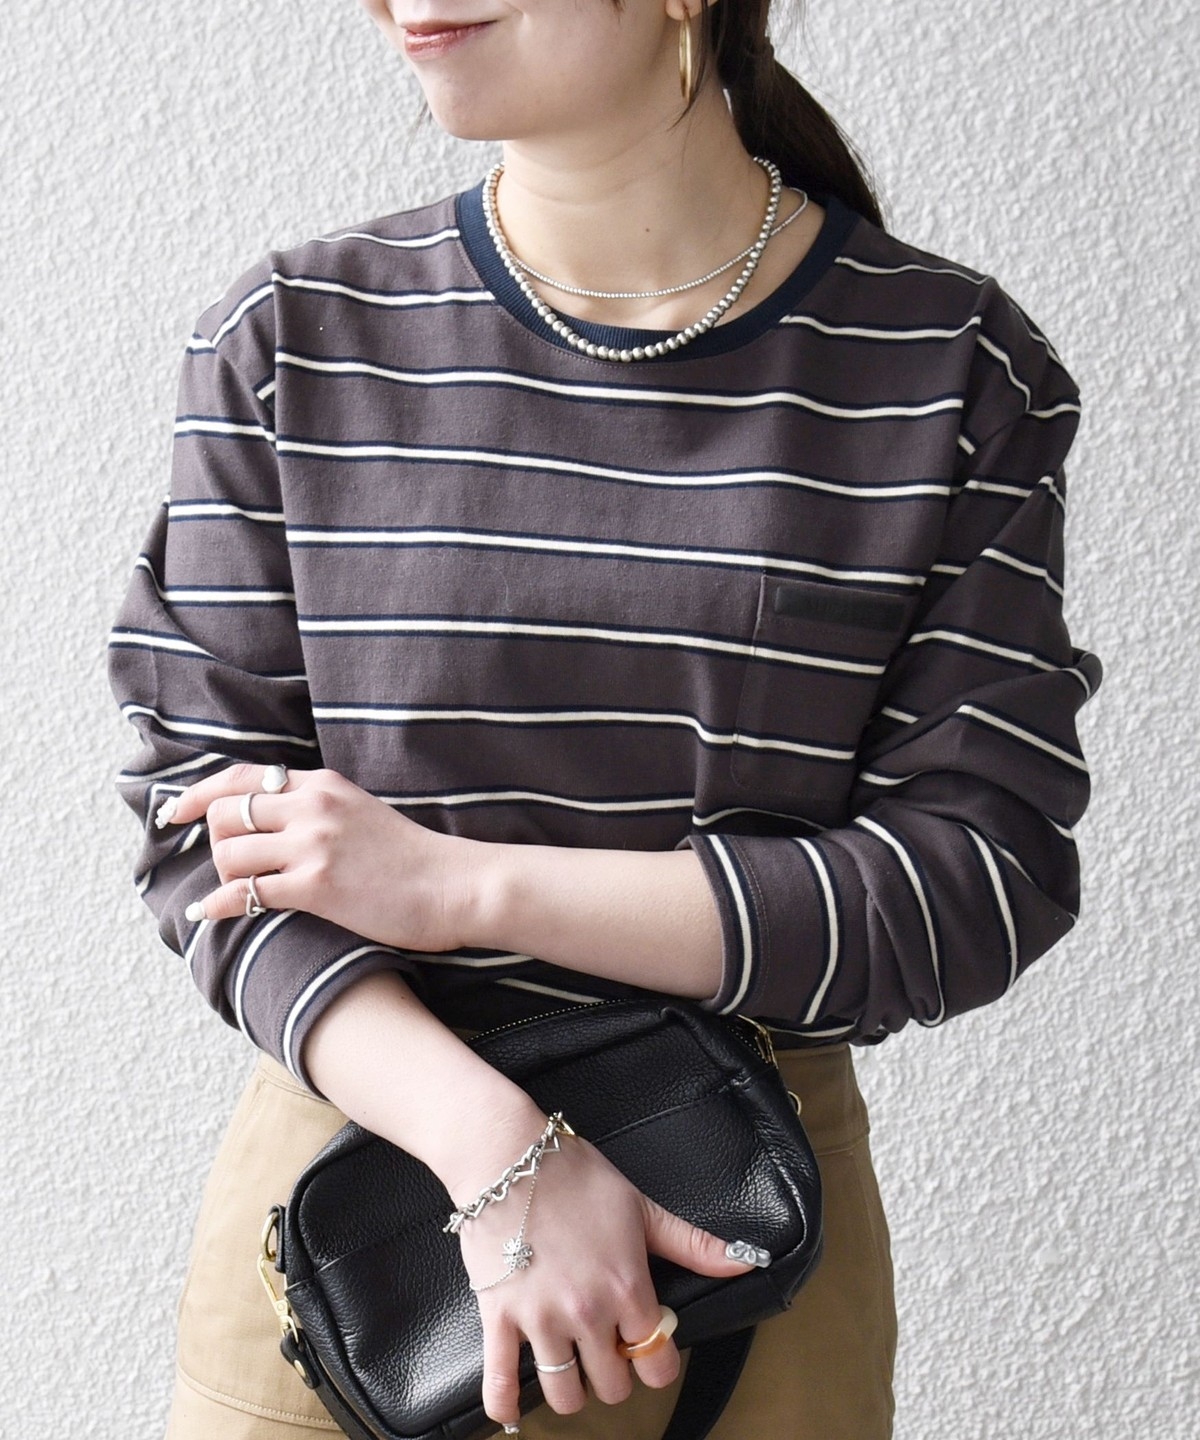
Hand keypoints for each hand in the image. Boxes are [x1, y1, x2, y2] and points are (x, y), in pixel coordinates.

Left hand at [159, 762, 470, 950]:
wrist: (455, 886)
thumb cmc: (413, 858)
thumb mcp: (361, 812)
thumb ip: (318, 809)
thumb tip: (271, 820)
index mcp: (324, 784)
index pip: (242, 777)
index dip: (198, 794)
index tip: (174, 811)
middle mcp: (313, 806)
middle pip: (225, 813)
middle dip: (212, 840)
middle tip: (223, 864)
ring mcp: (314, 845)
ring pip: (229, 852)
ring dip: (223, 875)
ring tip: (236, 891)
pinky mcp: (317, 886)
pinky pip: (245, 893)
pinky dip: (218, 904)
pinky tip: (208, 913)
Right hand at [454, 1128, 762, 1427]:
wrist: (510, 1158)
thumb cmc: (577, 1177)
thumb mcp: (642, 1208)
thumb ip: (693, 1245)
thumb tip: (746, 1262)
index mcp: (627, 1288)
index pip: (657, 1362)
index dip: (657, 1359)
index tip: (647, 1344)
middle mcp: (587, 1313)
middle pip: (613, 1386)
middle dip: (615, 1372)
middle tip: (607, 1347)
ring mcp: (541, 1320)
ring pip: (565, 1394)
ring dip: (572, 1387)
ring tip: (572, 1363)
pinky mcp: (500, 1318)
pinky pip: (500, 1381)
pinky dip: (506, 1404)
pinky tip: (512, 1410)